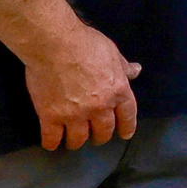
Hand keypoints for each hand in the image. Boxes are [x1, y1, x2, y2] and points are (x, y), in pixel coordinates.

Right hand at [24, 24, 141, 150]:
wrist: (55, 43)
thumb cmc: (86, 44)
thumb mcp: (112, 53)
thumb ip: (123, 67)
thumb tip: (136, 71)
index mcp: (118, 90)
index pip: (128, 115)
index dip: (127, 127)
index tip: (125, 134)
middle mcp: (99, 107)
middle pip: (104, 131)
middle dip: (101, 136)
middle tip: (96, 136)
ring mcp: (75, 114)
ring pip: (79, 139)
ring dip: (77, 141)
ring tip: (74, 141)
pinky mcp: (51, 116)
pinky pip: (52, 138)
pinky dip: (52, 143)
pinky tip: (51, 144)